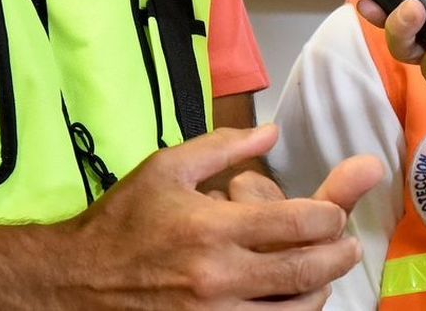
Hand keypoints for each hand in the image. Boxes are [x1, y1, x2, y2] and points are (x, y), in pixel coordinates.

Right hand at [56, 125, 366, 308]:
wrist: (77, 282)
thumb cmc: (123, 220)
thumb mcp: (167, 168)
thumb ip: (224, 147)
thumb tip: (272, 132)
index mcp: (213, 226)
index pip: (298, 223)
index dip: (330, 215)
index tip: (334, 212)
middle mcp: (220, 276)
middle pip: (306, 270)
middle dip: (338, 254)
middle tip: (347, 244)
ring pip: (294, 309)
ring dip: (319, 289)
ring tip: (324, 272)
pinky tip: (289, 299)